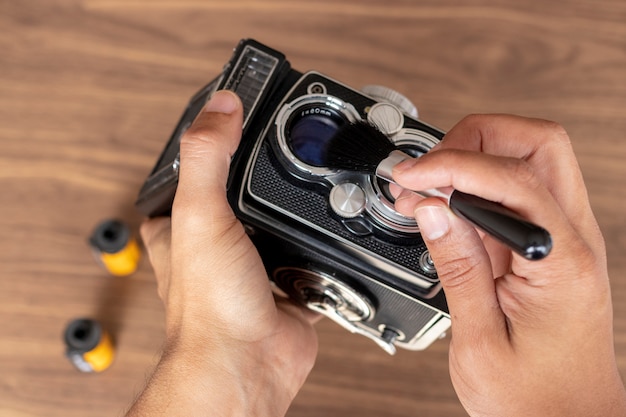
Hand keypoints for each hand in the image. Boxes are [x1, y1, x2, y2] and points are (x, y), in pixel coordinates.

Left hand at [127, 91, 318, 416]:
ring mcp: (255, 267)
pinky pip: (314, 260)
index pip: (197, 171)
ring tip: (318, 196)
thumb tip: (221, 105)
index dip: (218, 145)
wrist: (248, 366)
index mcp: (184, 226)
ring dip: (300, 218)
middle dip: (270, 182)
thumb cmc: (211, 309)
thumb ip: (208, 157)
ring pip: (283, 227)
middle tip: (291, 157)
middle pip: (247, 197)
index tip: (242, 121)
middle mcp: (218, 246)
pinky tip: (335, 243)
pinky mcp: (288, 287)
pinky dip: (327, 253)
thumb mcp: (200, 216)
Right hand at [392, 115, 625, 415]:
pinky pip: (515, 194)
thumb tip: (432, 208)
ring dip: (474, 160)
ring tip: (425, 190)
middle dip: (474, 139)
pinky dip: (476, 189)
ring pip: (528, 159)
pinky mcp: (548, 248)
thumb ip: (458, 266)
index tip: (411, 178)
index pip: (511, 178)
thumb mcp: (480, 338)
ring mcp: (565, 239)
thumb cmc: (535, 398)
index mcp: (563, 262)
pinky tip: (443, 208)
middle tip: (427, 170)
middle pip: (537, 143)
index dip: (453, 165)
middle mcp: (574, 239)